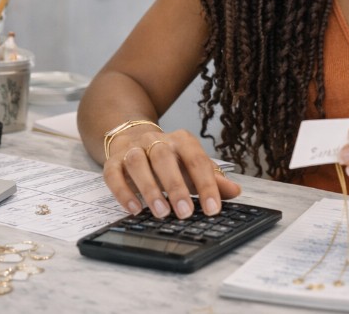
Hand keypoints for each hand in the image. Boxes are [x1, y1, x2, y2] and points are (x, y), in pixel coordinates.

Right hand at [102, 128, 241, 219]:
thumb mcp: (192, 166)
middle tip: (185, 212)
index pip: (197, 160)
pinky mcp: (113, 161)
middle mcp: (156, 140)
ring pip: (138, 163)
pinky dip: (123, 192)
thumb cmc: (169, 158)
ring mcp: (133, 149)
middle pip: (164, 158)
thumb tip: (235, 192)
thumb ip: (212, 179)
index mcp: (181, 141)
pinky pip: (114, 174)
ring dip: (149, 188)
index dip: (206, 185)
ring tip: (160, 212)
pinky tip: (134, 209)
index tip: (213, 209)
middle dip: (175, 186)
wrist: (132, 136)